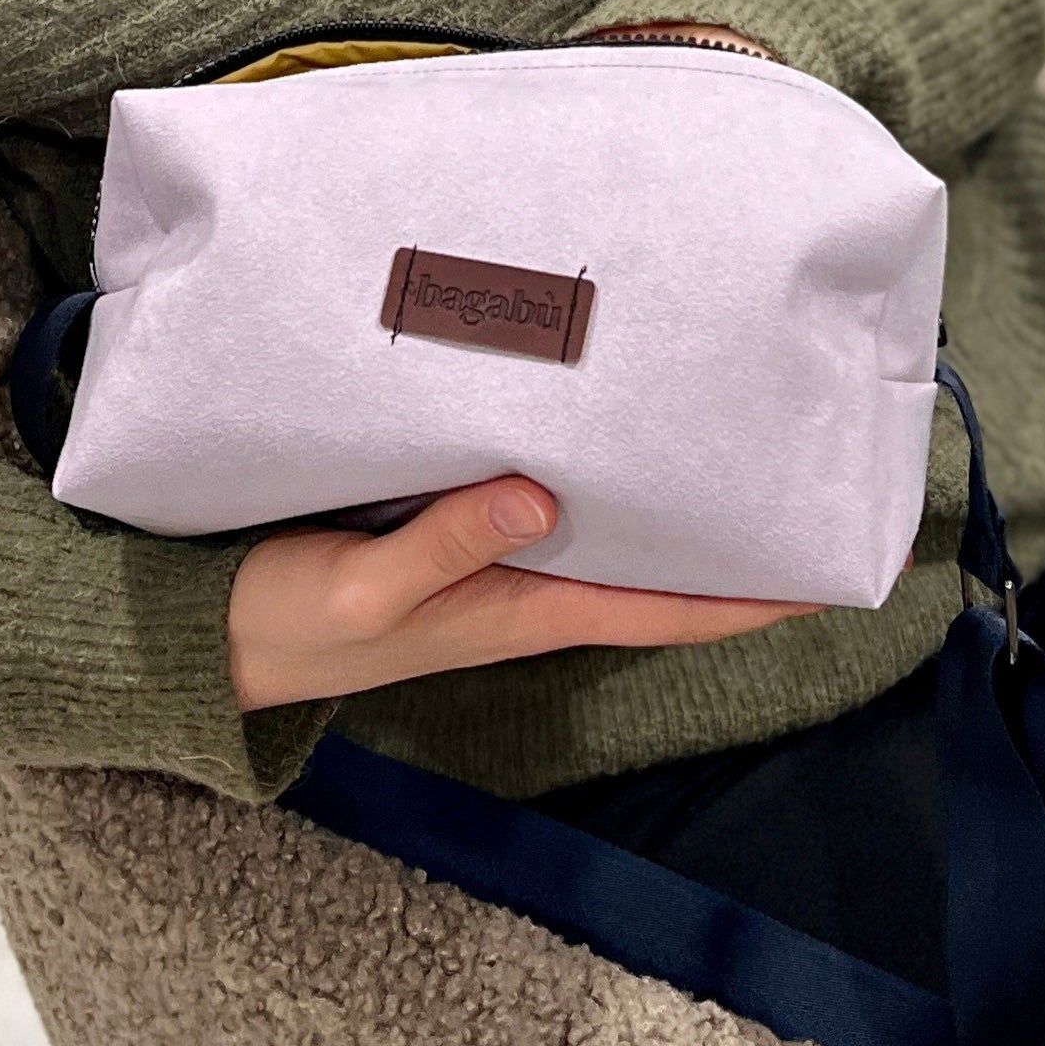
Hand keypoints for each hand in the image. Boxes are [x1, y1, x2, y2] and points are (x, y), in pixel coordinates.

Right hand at [227, 478, 814, 711]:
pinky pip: (553, 494)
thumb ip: (443, 542)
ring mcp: (495, 554)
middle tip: (813, 477)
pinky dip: (599, 463)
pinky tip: (612, 412)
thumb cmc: (286, 618)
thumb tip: (545, 497)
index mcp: (523, 608)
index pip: (665, 608)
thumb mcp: (358, 585)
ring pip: (614, 524)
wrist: (211, 633)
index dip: (752, 596)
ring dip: (675, 494)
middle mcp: (528, 583)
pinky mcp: (457, 522)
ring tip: (743, 433)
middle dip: (737, 534)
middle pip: (660, 565)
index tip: (833, 574)